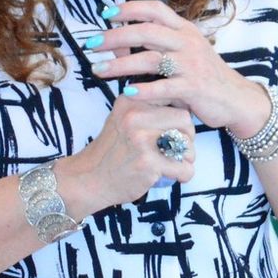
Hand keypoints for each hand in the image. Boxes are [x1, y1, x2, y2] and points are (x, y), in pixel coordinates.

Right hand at [55, 86, 197, 211]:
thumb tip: (182, 105)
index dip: (179, 117)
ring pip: (188, 144)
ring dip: (187, 158)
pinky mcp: (148, 162)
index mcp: (131, 101)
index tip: (175, 130)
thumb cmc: (110, 152)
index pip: (173, 99)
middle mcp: (135, 116)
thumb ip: (145, 110)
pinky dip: (184, 175)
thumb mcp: (122, 119)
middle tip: (178, 150)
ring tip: (175, 164)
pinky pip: (184, 168)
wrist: (88, 178)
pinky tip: (175, 177)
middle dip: (188, 137)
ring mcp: (142, 139)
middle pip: (185, 120)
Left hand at [90, 0, 273, 136]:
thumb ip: (154, 45)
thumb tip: (116, 40)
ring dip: (120, 64)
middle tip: (92, 45)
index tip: (106, 13)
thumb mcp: (182, 53)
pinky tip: (126, 92)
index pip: (155, 9)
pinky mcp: (193, 88)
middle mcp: (187, 42)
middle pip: (146, 32)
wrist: (234, 98)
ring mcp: (191, 64)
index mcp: (184, 30)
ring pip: (150, 59)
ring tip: (99, 70)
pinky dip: (143, 90)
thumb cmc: (202, 75)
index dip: (129, 8)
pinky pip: (163, 87)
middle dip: (115, 36)